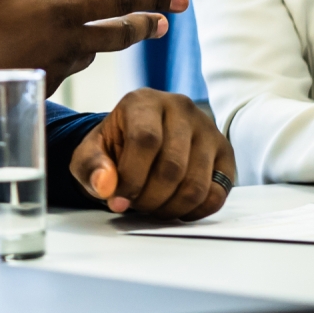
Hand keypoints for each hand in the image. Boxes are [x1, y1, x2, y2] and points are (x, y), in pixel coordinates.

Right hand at [0, 0, 187, 93]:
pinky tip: (64, 60)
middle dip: (144, 27)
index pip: (121, 1)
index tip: (181, 0)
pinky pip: (66, 72)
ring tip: (113, 38)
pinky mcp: (41, 88)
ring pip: (93, 56)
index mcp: (64, 11)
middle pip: (120, 36)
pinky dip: (74, 61)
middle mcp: (69, 43)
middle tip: (162, 24)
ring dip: (108, 45)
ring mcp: (57, 69)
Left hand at [68, 89, 233, 220]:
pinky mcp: (224, 151)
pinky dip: (196, 210)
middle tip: (135, 205)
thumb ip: (91, 167)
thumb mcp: (89, 154)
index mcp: (144, 101)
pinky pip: (218, 192)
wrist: (137, 144)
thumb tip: (106, 186)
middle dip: (149, 198)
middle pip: (172, 167)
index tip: (118, 199)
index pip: (146, 141)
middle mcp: (181, 108)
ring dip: (171, 208)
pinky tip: (176, 209)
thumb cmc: (114, 148)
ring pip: (196, 184)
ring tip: (152, 207)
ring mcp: (207, 128)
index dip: (131, 178)